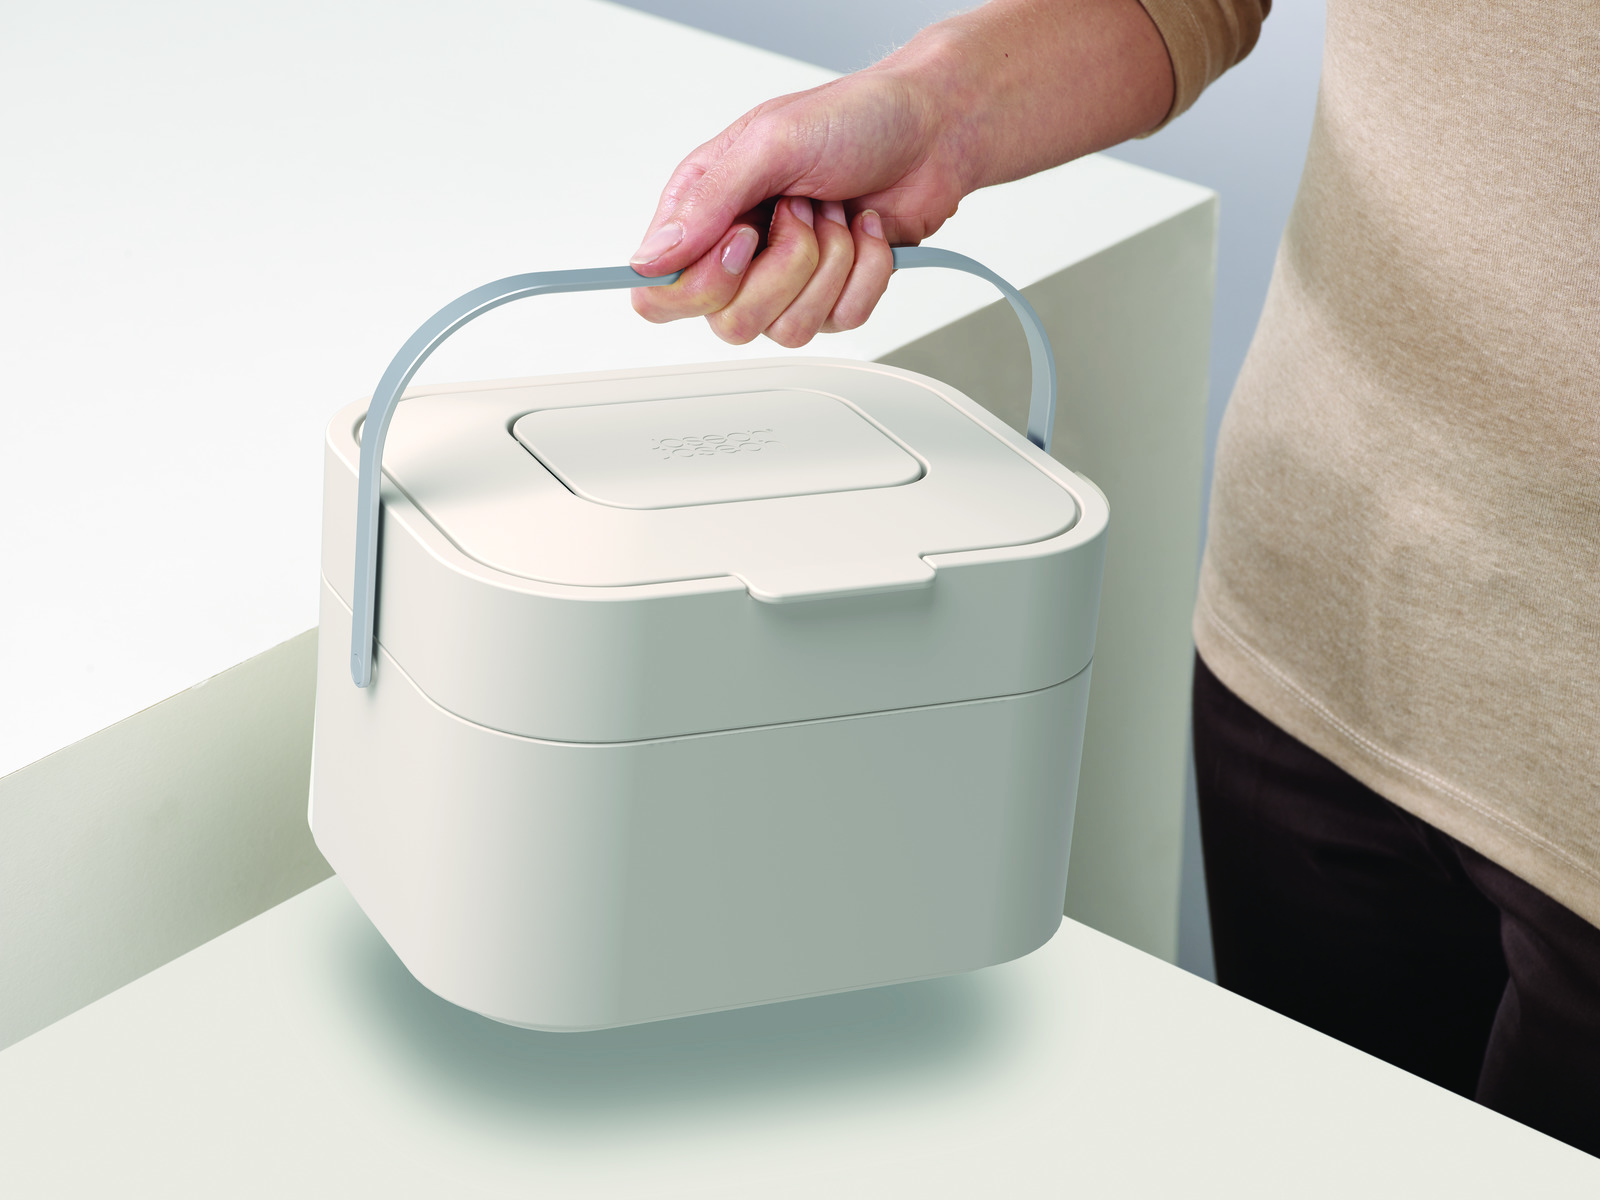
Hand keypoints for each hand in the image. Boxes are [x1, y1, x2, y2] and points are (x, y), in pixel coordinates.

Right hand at [629, 66, 968, 345]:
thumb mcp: (769, 143)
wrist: (932, 130)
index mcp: (704, 213)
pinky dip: (867, 271)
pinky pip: (842, 320)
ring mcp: (786, 282)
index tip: (743, 240)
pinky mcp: (833, 297)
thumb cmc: (853, 119)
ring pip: (789, 329)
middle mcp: (739, 254)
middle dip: (783, 269)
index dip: (701, 285)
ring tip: (837, 214)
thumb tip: (650, 260)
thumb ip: (707, 203)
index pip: (662, 294)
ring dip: (830, 266)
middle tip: (802, 212)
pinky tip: (866, 229)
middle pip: (730, 323)